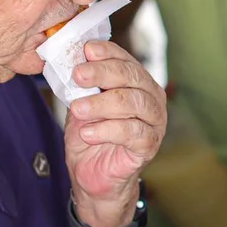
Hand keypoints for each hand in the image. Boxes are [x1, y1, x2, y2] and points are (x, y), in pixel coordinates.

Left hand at [65, 41, 166, 225]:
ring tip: (78, 109)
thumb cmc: (90, 136)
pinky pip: (133, 132)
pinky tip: (88, 133)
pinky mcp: (150, 145)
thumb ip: (82, 85)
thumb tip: (72, 60)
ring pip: (134, 102)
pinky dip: (108, 130)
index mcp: (137, 83)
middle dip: (103, 73)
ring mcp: (154, 123)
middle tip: (78, 76)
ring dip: (102, 103)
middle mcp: (151, 99)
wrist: (93, 175)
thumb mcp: (81, 103)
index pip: (125, 60)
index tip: (86, 50)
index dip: (107, 53)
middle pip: (132, 77)